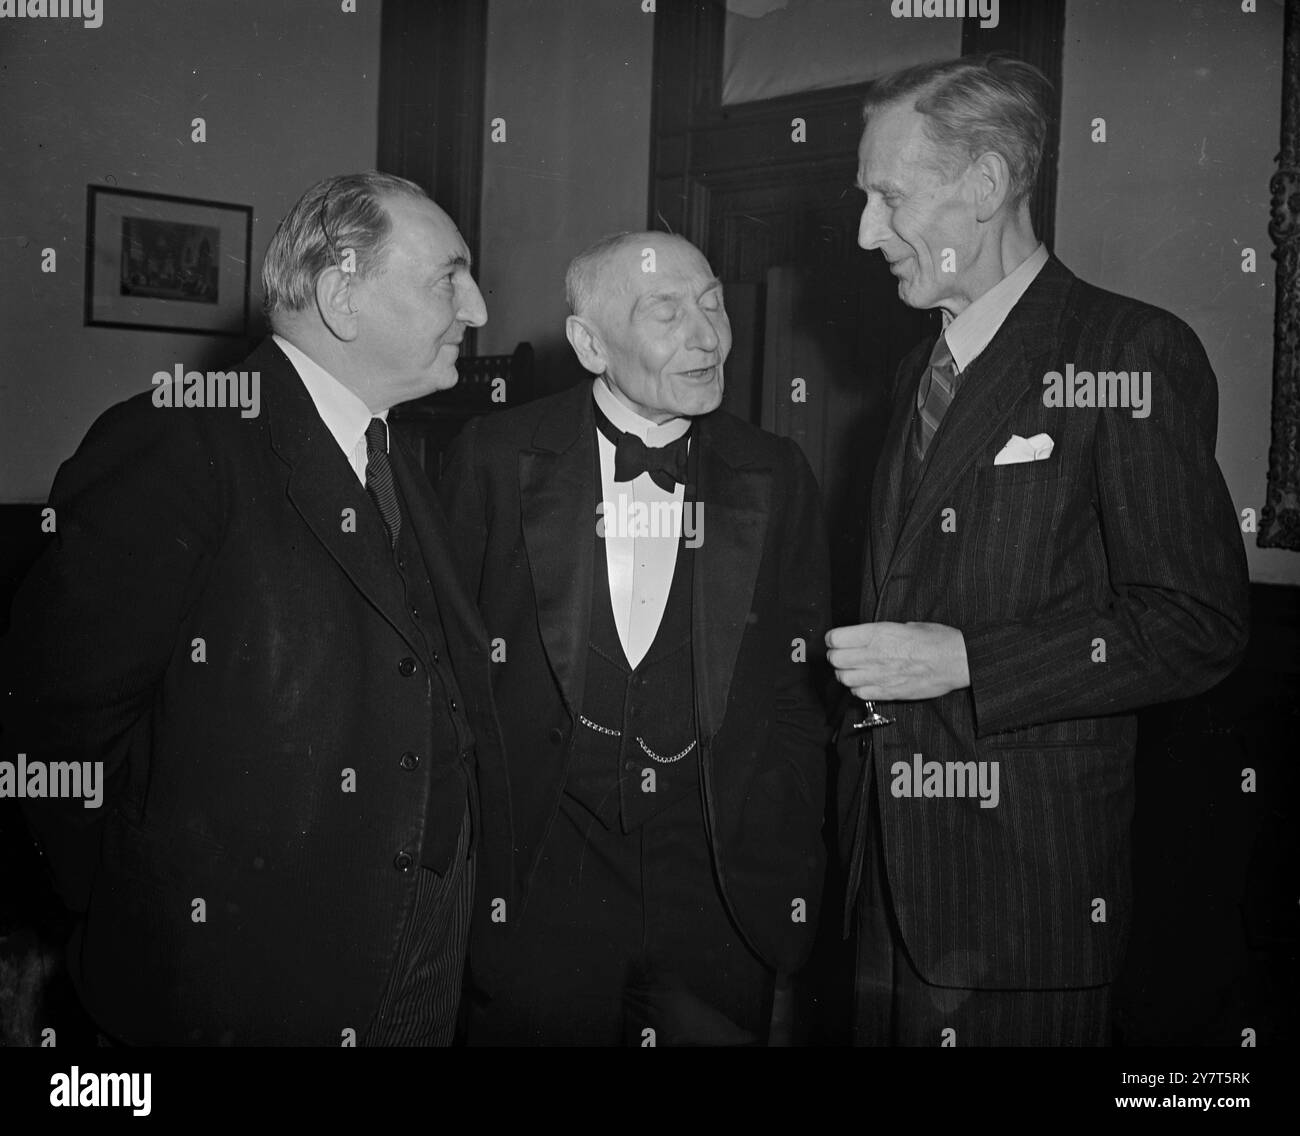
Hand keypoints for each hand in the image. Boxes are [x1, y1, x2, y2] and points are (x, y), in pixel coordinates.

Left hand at [825, 621, 969, 700]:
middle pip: (835, 659)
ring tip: (854, 670)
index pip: (836, 638)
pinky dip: (858, 689)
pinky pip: (859, 694)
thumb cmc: (936, 640)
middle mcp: (875, 654)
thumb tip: (868, 637)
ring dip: (845, 674)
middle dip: (836, 657)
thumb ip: (882, 633)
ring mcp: (881, 675)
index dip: (833, 639)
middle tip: (843, 656)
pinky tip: (866, 683)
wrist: (956, 660)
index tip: (837, 640)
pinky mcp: (889, 692)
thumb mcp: (905, 625)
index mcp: (878, 633)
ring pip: (844, 679)